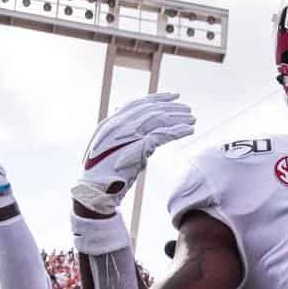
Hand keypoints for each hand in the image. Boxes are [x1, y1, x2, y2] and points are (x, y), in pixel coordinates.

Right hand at [71, 92, 194, 216]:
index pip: (137, 104)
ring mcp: (126, 135)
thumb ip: (129, 142)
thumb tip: (149, 141)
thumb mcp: (115, 153)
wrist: (94, 192)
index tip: (174, 96)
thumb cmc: (104, 177)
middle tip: (188, 109)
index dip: (157, 98)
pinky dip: (177, 131)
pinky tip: (188, 130)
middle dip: (171, 108)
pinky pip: (161, 134)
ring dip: (177, 118)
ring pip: (157, 119)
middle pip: (150, 109)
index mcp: (111, 123)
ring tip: (192, 120)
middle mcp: (118, 124)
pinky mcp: (136, 147)